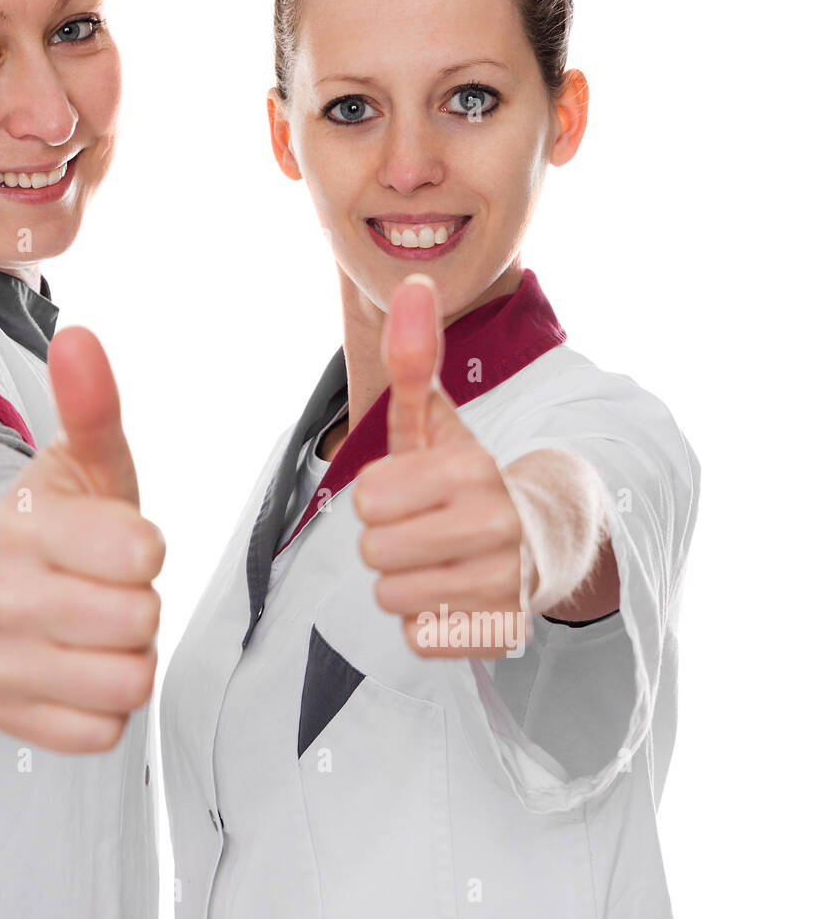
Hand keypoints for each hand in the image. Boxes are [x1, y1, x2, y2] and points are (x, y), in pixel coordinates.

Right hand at [0, 327, 164, 749]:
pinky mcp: (5, 715)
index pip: (139, 554)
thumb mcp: (89, 460)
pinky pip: (103, 734)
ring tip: (101, 629)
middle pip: (138, 622)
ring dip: (131, 658)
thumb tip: (80, 336)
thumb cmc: (65, 518)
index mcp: (24, 524)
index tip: (126, 541)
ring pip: (126, 683)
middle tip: (113, 589)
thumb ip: (92, 404)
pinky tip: (84, 668)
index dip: (148, 548)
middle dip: (143, 604)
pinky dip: (109, 707)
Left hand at [351, 275, 530, 657]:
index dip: (380, 496)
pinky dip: (429, 622)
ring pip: (391, 598)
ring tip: (441, 562)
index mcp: (472, 470)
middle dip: (389, 542)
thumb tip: (411, 280)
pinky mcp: (502, 634)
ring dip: (405, 582)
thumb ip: (413, 359)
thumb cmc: (470, 479)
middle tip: (426, 530)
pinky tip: (458, 595)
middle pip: (373, 553)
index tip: (414, 491)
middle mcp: (495, 526)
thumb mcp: (438, 421)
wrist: (552, 537)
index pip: (366, 499)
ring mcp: (503, 585)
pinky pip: (418, 638)